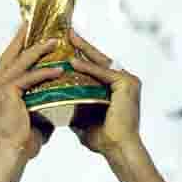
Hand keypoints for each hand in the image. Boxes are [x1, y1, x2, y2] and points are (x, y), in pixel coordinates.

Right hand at [0, 23, 63, 160]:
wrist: (10, 156)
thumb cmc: (21, 145)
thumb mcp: (31, 118)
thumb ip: (39, 104)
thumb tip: (58, 99)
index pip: (6, 64)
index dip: (16, 48)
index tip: (27, 34)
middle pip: (9, 55)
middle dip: (22, 38)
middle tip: (33, 23)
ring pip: (20, 62)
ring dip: (38, 49)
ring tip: (55, 40)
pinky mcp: (7, 93)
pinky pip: (29, 77)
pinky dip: (46, 73)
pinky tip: (61, 69)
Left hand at [68, 28, 140, 155]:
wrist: (117, 150)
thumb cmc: (102, 138)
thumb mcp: (82, 117)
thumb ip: (74, 105)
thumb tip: (54, 101)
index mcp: (117, 86)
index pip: (96, 66)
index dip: (80, 55)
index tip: (65, 44)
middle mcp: (125, 80)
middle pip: (98, 59)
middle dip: (81, 45)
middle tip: (66, 31)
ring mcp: (127, 80)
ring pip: (100, 62)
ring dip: (83, 49)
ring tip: (68, 37)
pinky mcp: (127, 84)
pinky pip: (102, 73)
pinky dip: (87, 68)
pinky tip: (72, 61)